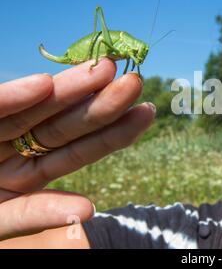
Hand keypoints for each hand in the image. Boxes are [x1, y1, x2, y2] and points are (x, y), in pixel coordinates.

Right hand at [0, 59, 154, 239]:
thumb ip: (34, 213)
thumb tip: (87, 210)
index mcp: (28, 172)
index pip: (79, 149)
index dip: (114, 132)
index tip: (146, 112)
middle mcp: (13, 148)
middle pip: (63, 124)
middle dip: (100, 103)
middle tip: (135, 81)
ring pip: (33, 109)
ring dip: (68, 91)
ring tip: (103, 69)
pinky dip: (11, 99)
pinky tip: (43, 86)